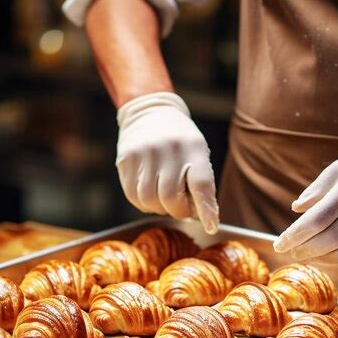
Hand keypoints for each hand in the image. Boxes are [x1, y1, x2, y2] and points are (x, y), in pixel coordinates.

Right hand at [116, 92, 218, 233]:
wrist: (150, 111)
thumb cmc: (180, 140)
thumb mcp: (198, 151)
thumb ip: (201, 181)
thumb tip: (201, 217)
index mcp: (193, 147)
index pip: (201, 185)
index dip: (207, 210)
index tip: (211, 226)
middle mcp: (168, 150)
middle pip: (170, 198)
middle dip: (178, 210)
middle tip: (182, 206)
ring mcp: (144, 154)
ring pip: (149, 201)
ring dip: (159, 208)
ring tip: (165, 198)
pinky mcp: (126, 160)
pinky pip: (133, 196)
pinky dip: (144, 203)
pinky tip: (150, 193)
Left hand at [273, 137, 337, 262]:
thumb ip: (317, 189)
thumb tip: (296, 208)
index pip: (314, 222)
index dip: (293, 236)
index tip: (278, 244)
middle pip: (327, 241)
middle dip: (304, 249)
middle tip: (287, 251)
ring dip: (320, 257)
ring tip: (303, 255)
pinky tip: (325, 254)